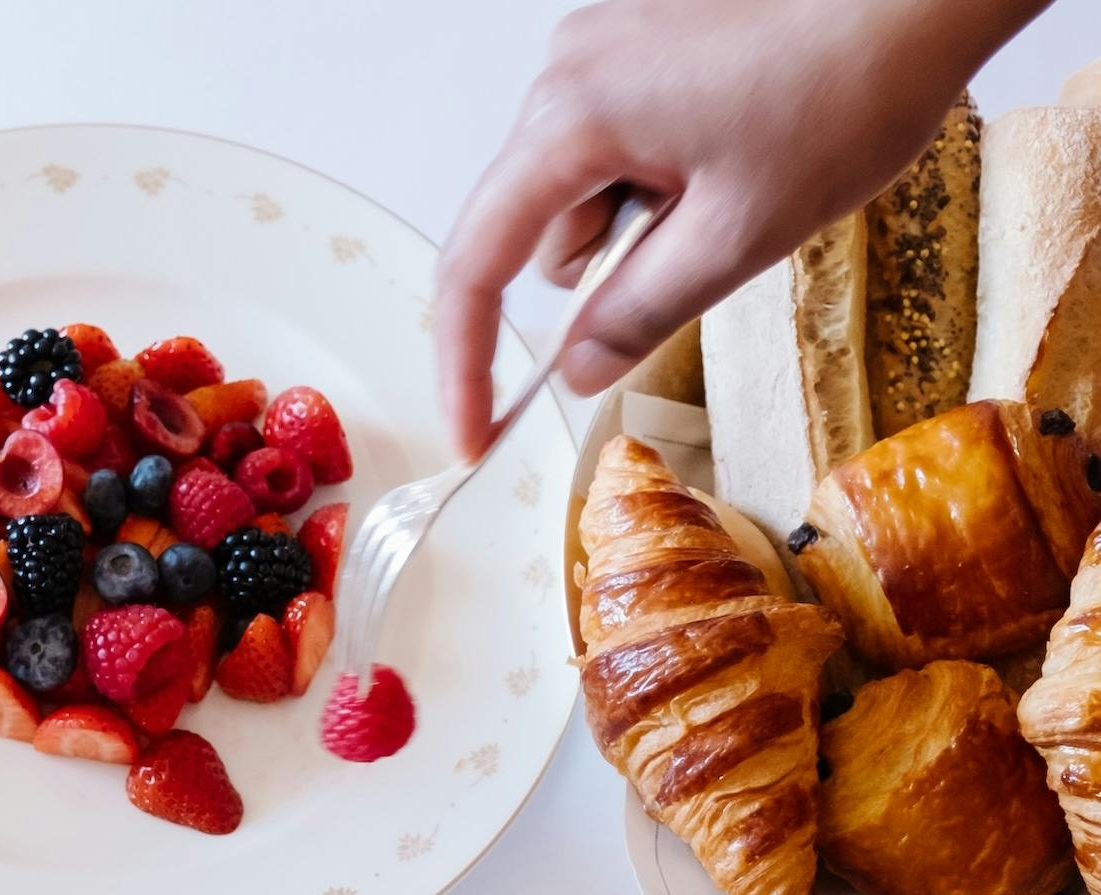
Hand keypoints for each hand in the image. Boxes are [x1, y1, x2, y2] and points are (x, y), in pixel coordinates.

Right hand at [436, 0, 1048, 456]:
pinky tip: (725, 159)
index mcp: (572, 117)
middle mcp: (565, 72)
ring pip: (576, 194)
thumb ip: (637, 316)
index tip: (471, 434)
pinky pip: (609, 147)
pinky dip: (652, 182)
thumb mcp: (737, 238)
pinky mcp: (635, 43)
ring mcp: (599, 49)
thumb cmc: (846, 87)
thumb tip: (575, 371)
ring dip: (635, 225)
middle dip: (600, 270)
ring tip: (729, 192)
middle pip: (532, 230)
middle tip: (696, 255)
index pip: (476, 266)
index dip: (467, 365)